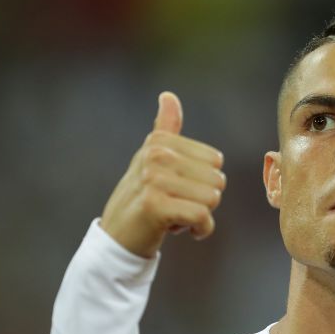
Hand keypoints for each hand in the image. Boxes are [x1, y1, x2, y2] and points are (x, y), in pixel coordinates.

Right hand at [100, 92, 225, 257]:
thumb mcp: (152, 159)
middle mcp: (156, 155)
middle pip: (217, 180)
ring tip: (173, 215)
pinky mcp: (155, 206)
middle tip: (174, 204)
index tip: (177, 188)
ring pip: (212, 199)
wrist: (117, 237)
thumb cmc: (142, 197)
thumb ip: (165, 128)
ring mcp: (154, 179)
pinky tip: (182, 229)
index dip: (203, 181)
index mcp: (159, 141)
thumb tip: (168, 95)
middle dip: (203, 199)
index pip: (215, 161)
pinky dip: (201, 229)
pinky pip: (202, 217)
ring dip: (199, 215)